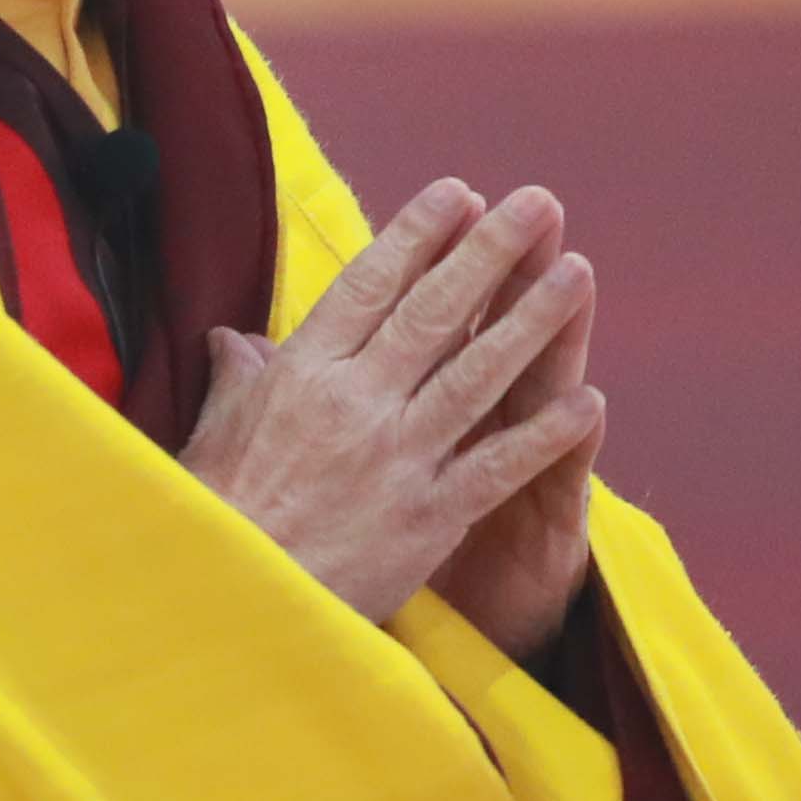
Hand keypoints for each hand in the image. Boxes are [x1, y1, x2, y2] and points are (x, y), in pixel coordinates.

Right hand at [182, 180, 604, 629]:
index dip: (419, 234)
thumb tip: (235, 338)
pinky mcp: (428, 517)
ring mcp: (396, 458)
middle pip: (435, 311)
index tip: (460, 193)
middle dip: (491, 251)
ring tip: (577, 272)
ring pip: (478, 374)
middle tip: (540, 203)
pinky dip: (544, 434)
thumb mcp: (213, 435)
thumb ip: (237, 379)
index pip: (370, 285)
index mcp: (301, 375)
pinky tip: (588, 403)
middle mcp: (354, 404)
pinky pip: (498, 465)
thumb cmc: (217, 521)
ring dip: (534, 321)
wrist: (232, 607)